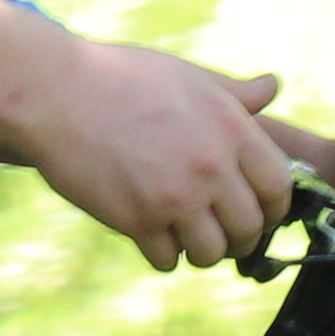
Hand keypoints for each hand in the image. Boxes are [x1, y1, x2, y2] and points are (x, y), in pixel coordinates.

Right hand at [26, 44, 286, 272]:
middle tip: (218, 231)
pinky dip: (162, 254)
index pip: (278, 188)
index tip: (256, 211)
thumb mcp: (187, 75)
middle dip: (237, 236)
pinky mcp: (137, 220)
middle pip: (249, 228)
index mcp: (231, 128)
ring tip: (184, 235)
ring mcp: (175, 196)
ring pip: (211, 252)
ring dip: (200, 250)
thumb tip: (272, 86)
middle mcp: (211, 166)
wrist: (56, 92)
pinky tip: (150, 234)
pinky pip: (167, 260)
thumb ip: (234, 92)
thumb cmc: (121, 77)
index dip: (271, 207)